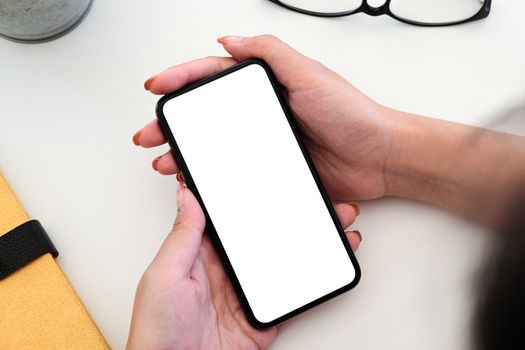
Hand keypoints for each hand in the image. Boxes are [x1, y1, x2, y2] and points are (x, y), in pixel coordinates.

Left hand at [126, 183, 361, 349]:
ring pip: (281, 260)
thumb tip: (187, 195)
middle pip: (262, 236)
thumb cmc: (158, 331)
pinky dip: (310, 279)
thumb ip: (182, 236)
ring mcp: (245, 293)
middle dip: (288, 216)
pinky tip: (325, 261)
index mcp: (198, 254)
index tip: (270, 178)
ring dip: (306, 243)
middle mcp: (224, 270)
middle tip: (314, 196)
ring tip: (331, 223)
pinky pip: (290, 294)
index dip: (248, 197)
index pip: (228, 217)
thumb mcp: (165, 274)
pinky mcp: (261, 316)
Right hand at [134, 35, 392, 200]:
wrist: (379, 157)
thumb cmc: (352, 114)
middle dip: (175, 122)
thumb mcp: (309, 74)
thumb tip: (228, 41)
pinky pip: (237, 170)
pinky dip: (215, 175)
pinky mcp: (275, 167)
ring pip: (216, 144)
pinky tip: (200, 181)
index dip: (182, 78)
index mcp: (267, 84)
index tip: (157, 87)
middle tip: (150, 133)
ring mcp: (267, 141)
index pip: (214, 76)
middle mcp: (263, 112)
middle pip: (207, 113)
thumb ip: (269, 54)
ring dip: (188, 151)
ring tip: (166, 160)